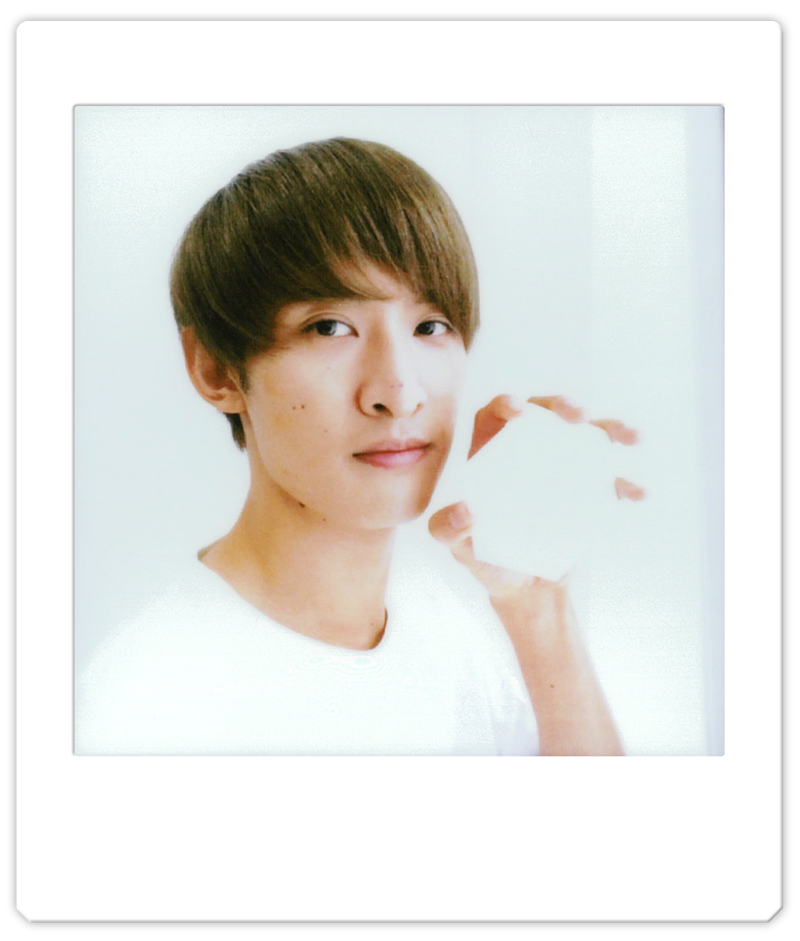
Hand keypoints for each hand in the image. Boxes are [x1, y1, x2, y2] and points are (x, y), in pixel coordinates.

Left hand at [430, 393, 629, 754]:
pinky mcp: (587, 489)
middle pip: (545, 414)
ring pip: (586, 435)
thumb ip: (447, 530)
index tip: (520, 410)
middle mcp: (527, 451)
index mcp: (490, 453)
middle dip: (564, 405)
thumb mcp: (459, 548)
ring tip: (629, 436)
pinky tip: (638, 493)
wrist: (524, 589)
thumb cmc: (485, 559)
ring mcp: (561, 467)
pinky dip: (626, 482)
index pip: (494, 415)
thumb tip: (466, 511)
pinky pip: (610, 478)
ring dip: (610, 428)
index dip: (506, 403)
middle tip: (578, 415)